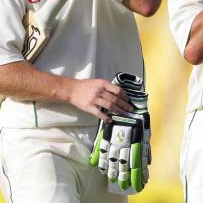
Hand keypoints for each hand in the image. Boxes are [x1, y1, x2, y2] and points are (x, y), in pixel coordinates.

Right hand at [89, 73, 150, 192]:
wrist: (72, 89)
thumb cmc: (85, 86)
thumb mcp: (97, 82)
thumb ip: (107, 87)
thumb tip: (118, 94)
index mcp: (103, 84)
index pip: (117, 90)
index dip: (124, 96)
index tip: (128, 100)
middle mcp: (100, 91)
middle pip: (115, 99)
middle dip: (124, 105)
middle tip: (131, 110)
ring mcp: (94, 99)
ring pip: (110, 106)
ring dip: (119, 111)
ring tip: (125, 115)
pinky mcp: (89, 107)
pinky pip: (99, 113)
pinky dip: (106, 117)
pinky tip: (111, 120)